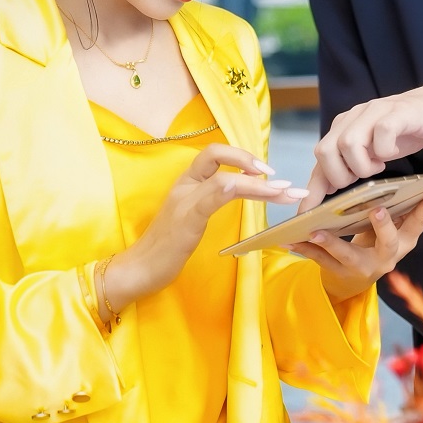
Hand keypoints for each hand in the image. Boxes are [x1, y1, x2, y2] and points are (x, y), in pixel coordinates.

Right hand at [107, 144, 305, 307]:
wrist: (138, 269)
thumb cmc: (166, 247)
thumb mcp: (192, 218)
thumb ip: (212, 199)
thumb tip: (243, 189)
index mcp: (186, 182)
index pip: (213, 153)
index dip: (241, 155)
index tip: (266, 171)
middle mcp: (184, 184)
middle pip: (215, 153)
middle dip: (250, 159)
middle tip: (281, 178)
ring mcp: (184, 200)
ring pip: (225, 178)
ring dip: (259, 185)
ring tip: (284, 192)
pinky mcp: (186, 219)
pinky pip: (213, 196)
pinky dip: (237, 190)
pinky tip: (259, 192)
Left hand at [291, 189, 422, 302]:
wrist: (353, 280)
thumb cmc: (373, 243)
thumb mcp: (390, 229)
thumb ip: (395, 211)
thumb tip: (402, 181)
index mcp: (403, 242)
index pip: (419, 222)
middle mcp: (387, 257)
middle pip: (388, 243)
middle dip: (383, 226)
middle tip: (377, 210)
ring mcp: (363, 268)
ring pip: (348, 254)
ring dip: (330, 242)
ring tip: (314, 230)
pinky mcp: (340, 273)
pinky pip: (320, 260)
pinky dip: (304, 249)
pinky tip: (289, 240)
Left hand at [299, 80, 422, 211]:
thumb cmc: (406, 131)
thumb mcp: (374, 150)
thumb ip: (352, 163)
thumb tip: (329, 190)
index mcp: (344, 127)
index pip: (320, 160)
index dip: (313, 190)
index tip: (306, 216)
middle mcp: (354, 117)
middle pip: (325, 150)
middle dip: (340, 175)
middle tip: (360, 181)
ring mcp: (375, 112)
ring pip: (349, 143)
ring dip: (362, 165)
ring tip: (379, 167)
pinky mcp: (398, 112)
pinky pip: (381, 132)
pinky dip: (385, 150)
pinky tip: (392, 154)